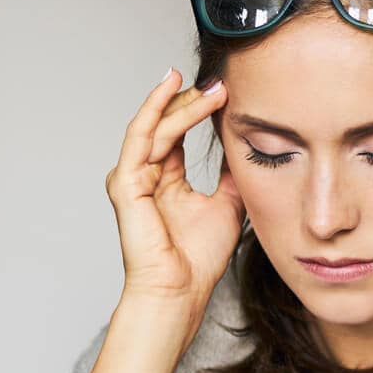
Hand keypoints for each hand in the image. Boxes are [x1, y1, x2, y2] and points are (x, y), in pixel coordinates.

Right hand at [104, 68, 243, 318]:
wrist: (181, 291)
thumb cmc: (198, 259)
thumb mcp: (228, 205)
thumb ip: (231, 175)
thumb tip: (246, 146)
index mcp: (164, 179)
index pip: (177, 132)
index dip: (199, 110)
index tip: (226, 91)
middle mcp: (144, 174)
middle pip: (164, 123)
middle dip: (191, 99)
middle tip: (220, 82)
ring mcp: (132, 177)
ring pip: (156, 125)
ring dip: (182, 102)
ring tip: (211, 87)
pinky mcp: (126, 182)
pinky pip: (142, 136)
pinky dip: (158, 110)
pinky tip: (174, 90)